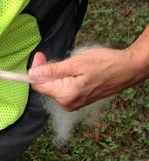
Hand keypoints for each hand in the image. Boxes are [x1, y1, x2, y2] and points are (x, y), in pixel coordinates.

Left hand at [29, 47, 144, 110]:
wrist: (128, 69)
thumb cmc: (105, 64)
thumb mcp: (75, 63)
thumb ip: (51, 71)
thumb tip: (31, 74)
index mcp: (65, 95)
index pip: (38, 85)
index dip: (36, 70)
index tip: (39, 56)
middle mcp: (67, 103)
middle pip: (45, 87)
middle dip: (46, 71)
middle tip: (54, 56)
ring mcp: (73, 104)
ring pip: (54, 87)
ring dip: (57, 74)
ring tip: (72, 65)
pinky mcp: (78, 101)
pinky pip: (63, 89)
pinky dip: (64, 79)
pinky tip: (75, 72)